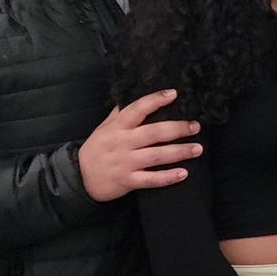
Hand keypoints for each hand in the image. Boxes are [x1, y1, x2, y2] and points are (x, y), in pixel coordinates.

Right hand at [77, 90, 200, 201]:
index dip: (155, 100)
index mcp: (117, 128)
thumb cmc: (96, 150)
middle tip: (195, 126)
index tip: (174, 94)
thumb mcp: (104, 128)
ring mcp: (125, 163)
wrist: (79, 177)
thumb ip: (119, 114)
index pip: (137, 109)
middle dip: (177, 129)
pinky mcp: (128, 181)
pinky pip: (150, 180)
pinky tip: (183, 173)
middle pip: (154, 133)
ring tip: (197, 148)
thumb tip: (132, 96)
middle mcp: (122, 143)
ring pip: (156, 156)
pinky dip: (167, 177)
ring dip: (179, 152)